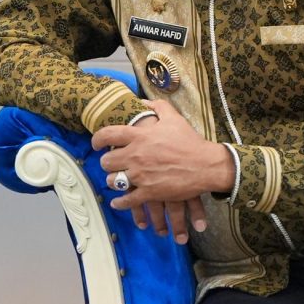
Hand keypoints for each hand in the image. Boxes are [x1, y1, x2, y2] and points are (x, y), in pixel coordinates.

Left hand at [91, 96, 236, 245]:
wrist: (207, 165)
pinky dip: (120, 203)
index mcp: (139, 136)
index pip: (107, 135)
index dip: (97, 140)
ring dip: (113, 181)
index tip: (96, 145)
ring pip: (113, 181)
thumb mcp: (174, 118)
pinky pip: (127, 200)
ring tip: (117, 180)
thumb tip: (142, 101)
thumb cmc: (190, 142)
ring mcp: (141, 175)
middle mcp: (136, 155)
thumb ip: (157, 107)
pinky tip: (117, 202)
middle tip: (112, 164)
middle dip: (107, 163)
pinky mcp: (149, 192)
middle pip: (106, 161)